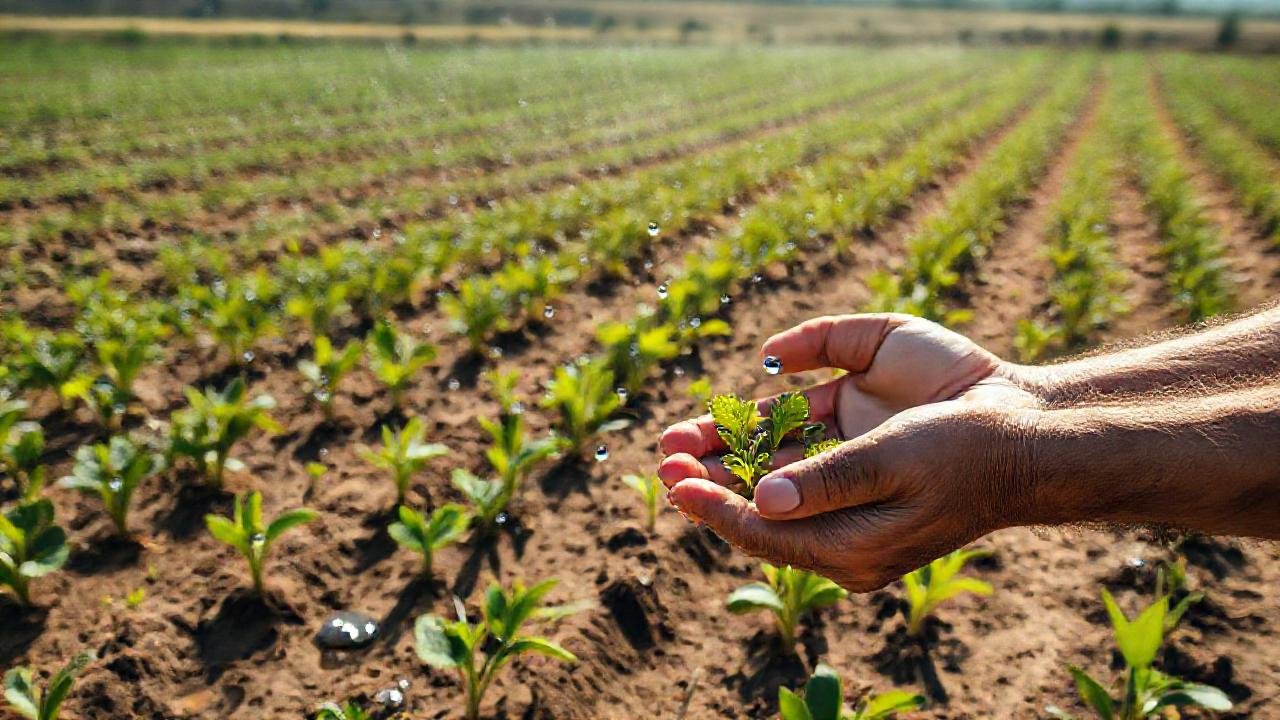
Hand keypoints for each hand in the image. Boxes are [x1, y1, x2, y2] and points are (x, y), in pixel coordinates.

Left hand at [658, 314, 1041, 590]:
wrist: (1028, 428)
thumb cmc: (966, 453)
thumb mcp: (894, 466)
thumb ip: (827, 483)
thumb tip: (761, 502)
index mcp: (849, 546)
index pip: (764, 532)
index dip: (712, 508)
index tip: (672, 484)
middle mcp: (839, 518)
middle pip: (758, 502)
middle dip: (708, 478)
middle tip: (664, 455)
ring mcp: (845, 478)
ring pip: (770, 468)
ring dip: (725, 451)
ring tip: (678, 437)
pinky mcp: (854, 440)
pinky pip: (799, 435)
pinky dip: (764, 424)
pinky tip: (735, 411)